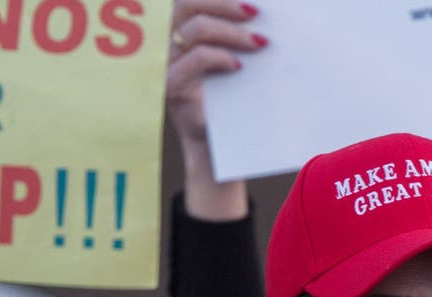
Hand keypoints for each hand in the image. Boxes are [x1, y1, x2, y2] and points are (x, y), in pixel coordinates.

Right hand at [167, 0, 265, 218]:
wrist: (221, 148)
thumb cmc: (233, 103)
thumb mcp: (238, 64)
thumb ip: (241, 38)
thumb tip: (264, 16)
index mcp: (182, 32)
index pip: (191, 2)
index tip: (252, 1)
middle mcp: (169, 44)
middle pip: (186, 5)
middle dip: (222, 3)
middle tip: (255, 12)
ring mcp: (167, 64)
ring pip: (192, 29)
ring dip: (229, 30)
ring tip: (259, 42)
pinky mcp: (171, 86)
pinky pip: (194, 59)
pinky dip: (219, 57)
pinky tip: (239, 66)